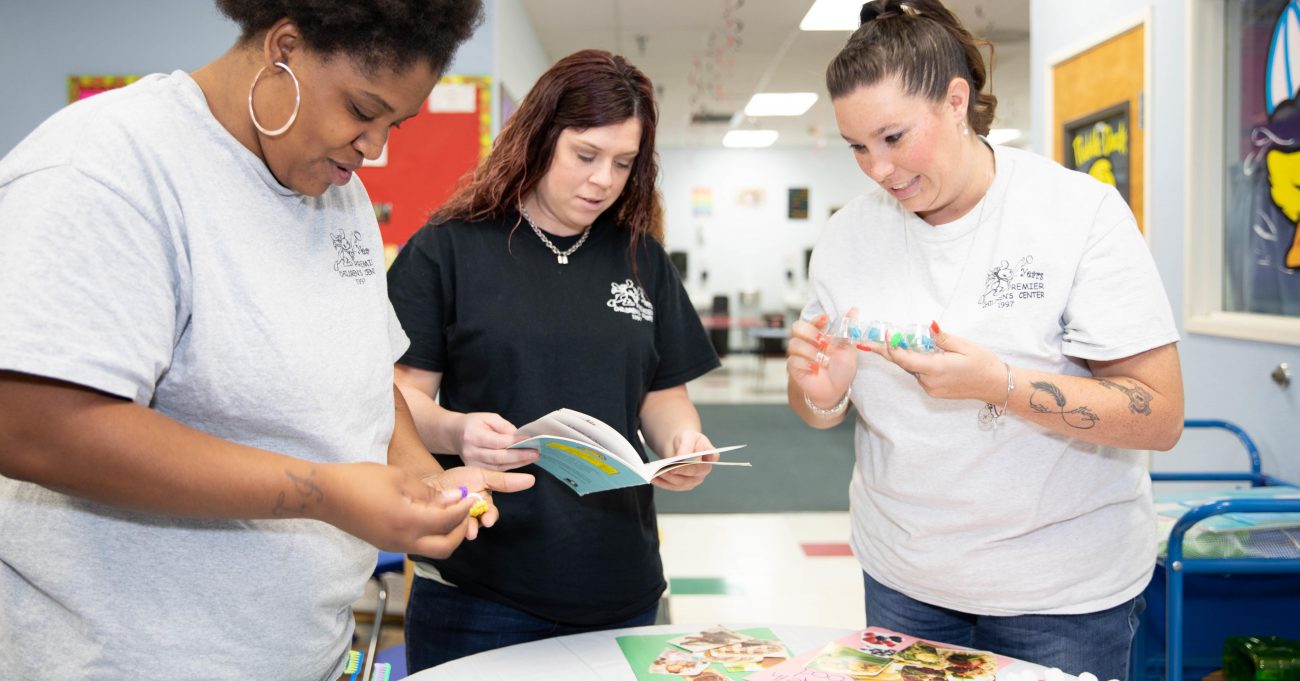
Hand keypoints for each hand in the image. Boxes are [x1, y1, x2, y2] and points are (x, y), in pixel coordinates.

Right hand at [313, 462, 475, 557]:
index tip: (474, 496)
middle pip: (445, 547)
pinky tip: (430, 514)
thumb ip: (429, 493)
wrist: (325, 494)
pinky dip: (430, 533)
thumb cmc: (360, 479)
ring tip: (451, 510)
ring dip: (447, 533)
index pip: (447, 520)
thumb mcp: (399, 478)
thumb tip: (454, 499)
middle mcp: (402, 541)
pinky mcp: (385, 545)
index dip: (464, 508)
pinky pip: (416, 544)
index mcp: (407, 522)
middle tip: (467, 511)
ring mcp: (393, 546)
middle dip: (461, 530)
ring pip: (431, 548)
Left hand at [422, 466, 535, 539]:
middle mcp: (471, 516)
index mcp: (483, 505)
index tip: (487, 521)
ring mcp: (455, 522)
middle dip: (473, 527)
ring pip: (461, 528)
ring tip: (454, 523)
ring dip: (458, 526)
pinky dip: (442, 522)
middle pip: (476, 524)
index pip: (490, 514)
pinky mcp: (440, 527)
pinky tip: (440, 515)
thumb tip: (532, 480)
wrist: (431, 481)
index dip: (489, 517)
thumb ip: (504, 481)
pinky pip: (444, 528)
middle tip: (471, 531)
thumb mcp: (482, 476)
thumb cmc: (459, 479)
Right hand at [458, 412, 538, 470]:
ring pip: (499, 467)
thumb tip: (519, 437)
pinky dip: (511, 467)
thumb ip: (504, 427)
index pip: (497, 441)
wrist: (455, 434)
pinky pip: (496, 471)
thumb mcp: (488, 418)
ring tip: (533, 457)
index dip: (515, 441)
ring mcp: (472, 463)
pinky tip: (522, 462)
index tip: (530, 439)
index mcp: (473, 435)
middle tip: (536, 453)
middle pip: (498, 457)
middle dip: (520, 456)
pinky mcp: (475, 470)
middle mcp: (471, 452)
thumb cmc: (474, 424)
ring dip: (518, 463)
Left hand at [651, 430, 716, 491]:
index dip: (696, 464)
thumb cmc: (687, 439)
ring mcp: (695, 479)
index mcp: (711, 456)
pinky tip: (653, 478)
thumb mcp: (688, 437)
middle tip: (667, 468)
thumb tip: (681, 457)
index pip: (707, 461)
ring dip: (668, 479)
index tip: (682, 461)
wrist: (680, 445)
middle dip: (679, 472)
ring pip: (681, 483)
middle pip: (693, 475)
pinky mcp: (684, 485)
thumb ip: (686, 446)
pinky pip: (673, 487)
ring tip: (656, 473)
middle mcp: (704, 470)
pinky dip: (662, 483)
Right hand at [787, 311, 859, 407]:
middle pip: (796, 328)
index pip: (812, 321)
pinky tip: (815, 369)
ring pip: (794, 344)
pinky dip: (805, 363)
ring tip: (824, 361)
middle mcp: (807, 343)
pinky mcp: (794, 368)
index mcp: (819, 336)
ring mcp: (799, 355)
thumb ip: (849, 330)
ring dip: (810, 351)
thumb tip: (854, 309)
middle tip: (824, 342)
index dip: (817, 319)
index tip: (826, 319)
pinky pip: (793, 360)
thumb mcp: (848, 349)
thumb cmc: (840, 370)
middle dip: (810, 333)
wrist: (835, 391)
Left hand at [877, 322, 1005, 402]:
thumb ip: (943, 338)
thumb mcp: (965, 346)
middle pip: (904, 364)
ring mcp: (931, 389)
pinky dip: (915, 363)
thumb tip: (930, 326)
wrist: (995, 385)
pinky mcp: (934, 391)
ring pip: (911, 370)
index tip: (884, 335)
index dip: (892, 347)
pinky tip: (918, 353)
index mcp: (936, 369)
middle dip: (888, 352)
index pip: (905, 359)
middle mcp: (929, 382)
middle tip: (868, 342)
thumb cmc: (983, 363)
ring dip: (905, 356)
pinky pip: (919, 375)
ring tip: (896, 340)